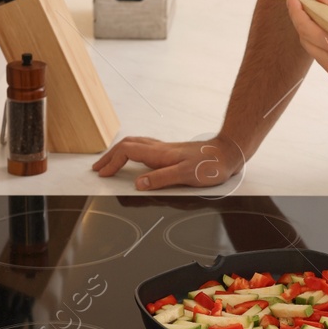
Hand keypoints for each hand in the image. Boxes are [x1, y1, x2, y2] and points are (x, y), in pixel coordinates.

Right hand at [91, 134, 246, 190]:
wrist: (229, 153)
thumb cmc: (211, 165)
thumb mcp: (186, 175)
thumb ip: (161, 179)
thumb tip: (138, 184)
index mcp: (160, 153)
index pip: (127, 151)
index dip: (112, 162)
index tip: (102, 174)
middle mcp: (160, 148)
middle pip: (127, 145)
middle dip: (110, 156)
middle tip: (98, 168)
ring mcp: (166, 149)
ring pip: (136, 144)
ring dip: (119, 152)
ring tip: (110, 162)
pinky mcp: (173, 152)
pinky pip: (145, 147)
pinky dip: (132, 152)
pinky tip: (136, 160)